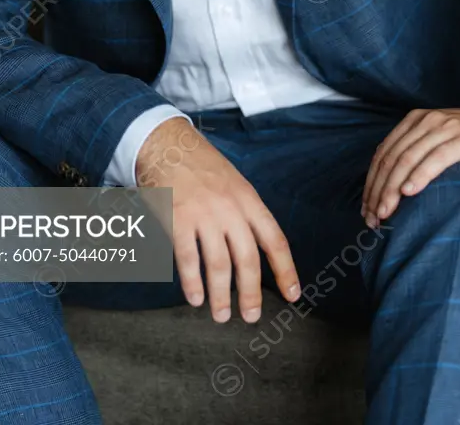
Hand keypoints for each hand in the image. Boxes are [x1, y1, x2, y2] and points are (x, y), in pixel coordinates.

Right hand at [136, 117, 300, 322]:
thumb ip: (244, 213)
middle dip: (251, 293)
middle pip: (248, 259)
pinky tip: (195, 297)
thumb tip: (255, 250)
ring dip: (221, 295)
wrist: (167, 143)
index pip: (274, 240)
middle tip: (250, 316)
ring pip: (219, 265)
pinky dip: (192, 283)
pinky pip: (188, 259)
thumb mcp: (234, 182)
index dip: (286, 270)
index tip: (292, 294)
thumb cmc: (200, 165)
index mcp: (248, 199)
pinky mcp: (178, 219)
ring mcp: (203, 214)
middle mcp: (230, 208)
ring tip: (220, 315)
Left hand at [361, 108, 459, 228]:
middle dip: (378, 190)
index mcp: (414, 121)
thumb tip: (389, 190)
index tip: (366, 210)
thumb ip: (416, 156)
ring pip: (409, 158)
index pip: (384, 154)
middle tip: (373, 218)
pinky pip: (437, 157)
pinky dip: (420, 175)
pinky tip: (409, 192)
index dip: (371, 183)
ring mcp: (445, 127)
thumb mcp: (439, 145)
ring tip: (386, 212)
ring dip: (393, 188)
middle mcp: (426, 120)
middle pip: (392, 158)